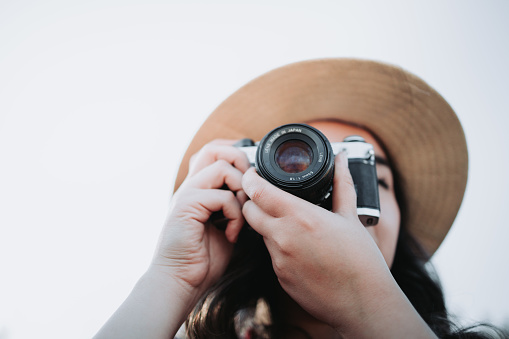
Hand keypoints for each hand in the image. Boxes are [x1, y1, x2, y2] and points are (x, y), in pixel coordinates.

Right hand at [150, 140, 249, 303]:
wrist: (179, 281)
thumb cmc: (201, 259)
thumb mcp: (224, 227)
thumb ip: (234, 208)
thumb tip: (254, 196)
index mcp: (198, 190)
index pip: (212, 152)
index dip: (234, 153)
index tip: (250, 175)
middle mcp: (191, 187)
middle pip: (215, 149)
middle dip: (240, 163)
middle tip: (247, 192)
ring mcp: (187, 194)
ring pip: (223, 167)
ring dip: (241, 191)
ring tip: (240, 217)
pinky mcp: (187, 206)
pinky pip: (223, 196)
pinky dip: (235, 215)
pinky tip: (231, 234)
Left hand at [242, 152, 432, 336]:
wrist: (364, 304)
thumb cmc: (361, 260)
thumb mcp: (351, 217)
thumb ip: (342, 184)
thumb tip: (341, 158)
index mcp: (300, 217)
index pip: (257, 191)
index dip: (250, 179)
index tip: (253, 174)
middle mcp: (283, 237)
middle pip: (249, 211)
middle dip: (252, 200)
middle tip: (266, 196)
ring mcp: (279, 260)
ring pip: (260, 233)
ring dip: (267, 225)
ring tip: (292, 225)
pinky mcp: (279, 278)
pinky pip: (271, 255)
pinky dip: (279, 247)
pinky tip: (300, 250)